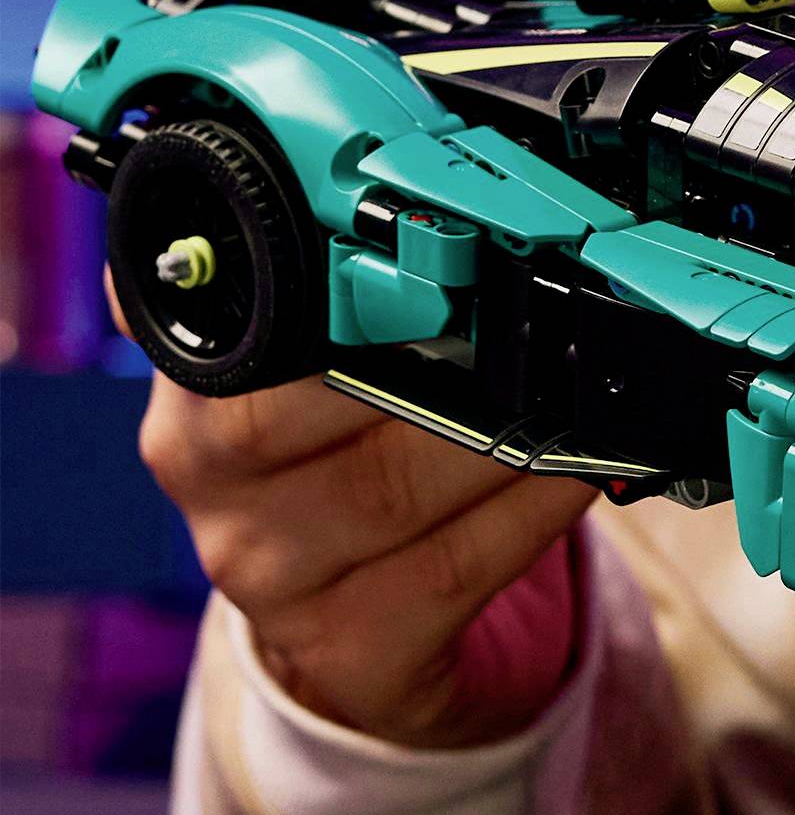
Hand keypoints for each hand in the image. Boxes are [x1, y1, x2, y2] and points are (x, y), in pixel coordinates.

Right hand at [119, 279, 594, 749]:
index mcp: (196, 385)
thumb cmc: (353, 459)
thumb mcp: (314, 374)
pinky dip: (531, 510)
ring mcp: (268, 574)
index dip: (346, 280)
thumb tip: (365, 167)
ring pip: (398, 486)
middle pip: (327, 398)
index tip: (438, 255)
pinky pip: (453, 568)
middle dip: (449, 354)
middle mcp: (208, 480)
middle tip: (539, 318)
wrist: (355, 631)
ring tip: (578, 394)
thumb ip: (323, 288)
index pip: (249, 314)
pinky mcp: (344, 647)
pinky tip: (577, 471)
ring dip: (508, 432)